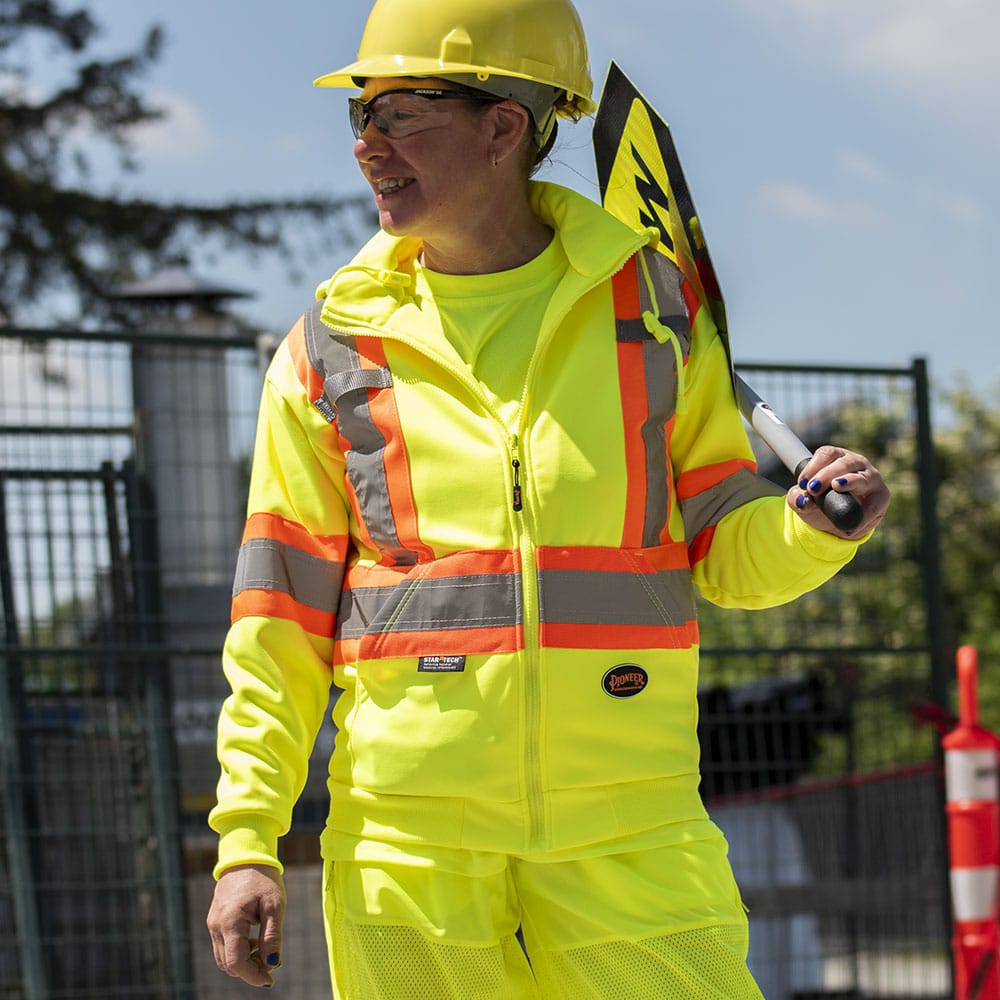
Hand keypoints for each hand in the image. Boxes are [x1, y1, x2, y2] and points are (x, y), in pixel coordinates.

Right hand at [207, 863, 285, 987]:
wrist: (245, 858)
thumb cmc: (263, 879)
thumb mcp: (274, 905)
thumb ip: (272, 936)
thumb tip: (273, 963)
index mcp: (230, 921)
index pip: (236, 962)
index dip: (252, 975)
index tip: (270, 980)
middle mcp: (216, 926)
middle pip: (228, 964)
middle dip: (249, 970)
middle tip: (271, 963)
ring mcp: (213, 924)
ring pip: (224, 958)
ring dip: (243, 962)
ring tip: (264, 950)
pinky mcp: (214, 922)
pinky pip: (223, 946)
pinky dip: (238, 951)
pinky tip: (255, 941)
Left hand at [787, 445, 889, 538]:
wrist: (835, 522)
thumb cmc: (819, 503)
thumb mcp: (804, 501)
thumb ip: (797, 499)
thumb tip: (803, 501)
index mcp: (835, 458)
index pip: (827, 454)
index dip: (814, 466)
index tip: (803, 483)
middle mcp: (855, 463)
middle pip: (844, 463)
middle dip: (827, 475)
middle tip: (813, 488)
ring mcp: (870, 478)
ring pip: (862, 478)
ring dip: (849, 482)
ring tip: (837, 486)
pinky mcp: (881, 496)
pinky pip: (875, 504)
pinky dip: (863, 514)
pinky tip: (851, 524)